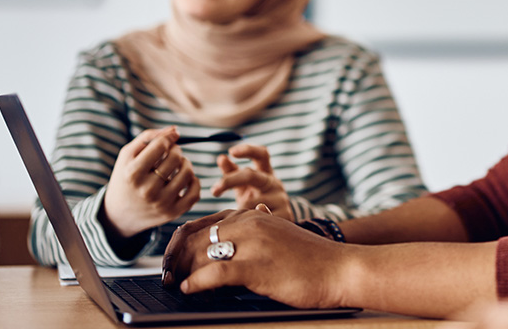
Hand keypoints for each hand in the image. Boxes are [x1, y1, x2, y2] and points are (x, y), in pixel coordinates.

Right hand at [102, 127, 201, 238]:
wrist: (119, 214)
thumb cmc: (125, 177)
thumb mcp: (127, 155)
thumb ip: (149, 137)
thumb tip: (175, 130)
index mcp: (133, 173)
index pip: (160, 145)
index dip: (167, 138)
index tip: (166, 141)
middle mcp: (147, 190)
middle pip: (175, 158)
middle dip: (176, 150)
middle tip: (171, 153)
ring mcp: (161, 203)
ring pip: (187, 173)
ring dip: (186, 163)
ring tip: (178, 164)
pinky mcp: (172, 213)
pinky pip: (195, 193)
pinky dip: (194, 181)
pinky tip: (185, 179)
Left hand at [162, 206, 348, 307]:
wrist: (341, 268)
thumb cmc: (312, 259)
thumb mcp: (280, 236)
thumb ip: (257, 230)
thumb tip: (237, 232)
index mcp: (253, 216)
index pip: (202, 223)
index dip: (180, 243)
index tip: (172, 261)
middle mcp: (249, 224)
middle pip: (195, 237)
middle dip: (174, 258)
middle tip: (166, 278)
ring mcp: (253, 244)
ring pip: (201, 253)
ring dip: (181, 271)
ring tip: (175, 286)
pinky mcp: (257, 267)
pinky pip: (215, 273)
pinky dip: (196, 283)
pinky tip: (189, 291)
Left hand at [211, 144, 293, 219]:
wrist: (278, 225)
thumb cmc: (256, 199)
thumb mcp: (244, 186)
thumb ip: (232, 172)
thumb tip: (221, 158)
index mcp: (266, 172)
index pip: (261, 154)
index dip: (248, 150)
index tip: (232, 151)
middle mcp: (275, 183)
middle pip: (252, 176)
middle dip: (230, 181)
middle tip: (214, 191)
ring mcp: (281, 199)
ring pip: (249, 202)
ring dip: (239, 211)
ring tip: (238, 220)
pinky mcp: (285, 215)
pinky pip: (258, 218)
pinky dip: (249, 223)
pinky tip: (247, 227)